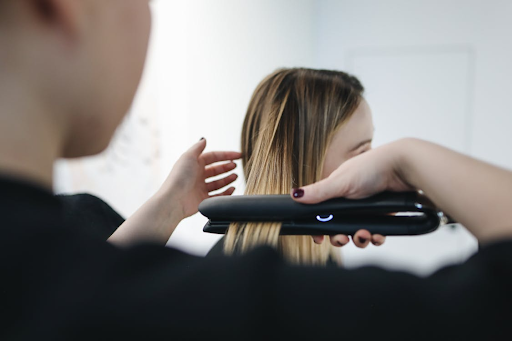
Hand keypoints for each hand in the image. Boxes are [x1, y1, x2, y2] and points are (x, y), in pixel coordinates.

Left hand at [159, 138, 241, 219]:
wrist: (174, 200)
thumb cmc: (180, 177)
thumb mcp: (188, 156)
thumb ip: (198, 147)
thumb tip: (204, 139)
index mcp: (194, 164)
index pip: (213, 157)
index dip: (226, 155)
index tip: (239, 155)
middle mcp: (197, 175)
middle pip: (216, 169)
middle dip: (227, 167)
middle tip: (236, 166)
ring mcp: (200, 188)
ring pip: (218, 182)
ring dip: (227, 179)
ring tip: (235, 176)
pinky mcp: (203, 200)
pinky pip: (218, 195)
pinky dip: (226, 192)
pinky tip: (232, 188)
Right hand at [291, 141, 413, 247]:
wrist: (403, 168)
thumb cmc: (371, 168)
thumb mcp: (340, 182)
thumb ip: (319, 192)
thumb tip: (294, 195)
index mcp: (336, 192)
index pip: (321, 214)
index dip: (319, 228)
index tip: (318, 238)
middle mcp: (349, 202)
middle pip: (338, 228)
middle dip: (339, 237)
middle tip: (342, 239)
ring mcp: (366, 210)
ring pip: (357, 233)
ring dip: (359, 239)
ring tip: (364, 235)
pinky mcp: (382, 216)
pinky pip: (375, 234)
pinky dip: (375, 238)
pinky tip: (377, 236)